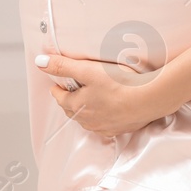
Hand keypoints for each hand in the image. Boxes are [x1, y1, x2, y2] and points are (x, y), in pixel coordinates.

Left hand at [34, 52, 170, 137]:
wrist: (150, 98)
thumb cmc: (120, 83)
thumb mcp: (87, 69)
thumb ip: (63, 65)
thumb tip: (40, 62)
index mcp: (79, 105)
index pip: (60, 98)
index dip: (57, 90)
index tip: (56, 85)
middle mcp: (90, 120)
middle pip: (73, 111)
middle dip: (68, 102)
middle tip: (69, 92)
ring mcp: (106, 126)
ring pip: (88, 121)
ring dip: (84, 112)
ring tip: (86, 103)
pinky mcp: (122, 128)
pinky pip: (105, 126)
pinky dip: (101, 119)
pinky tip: (106, 114)